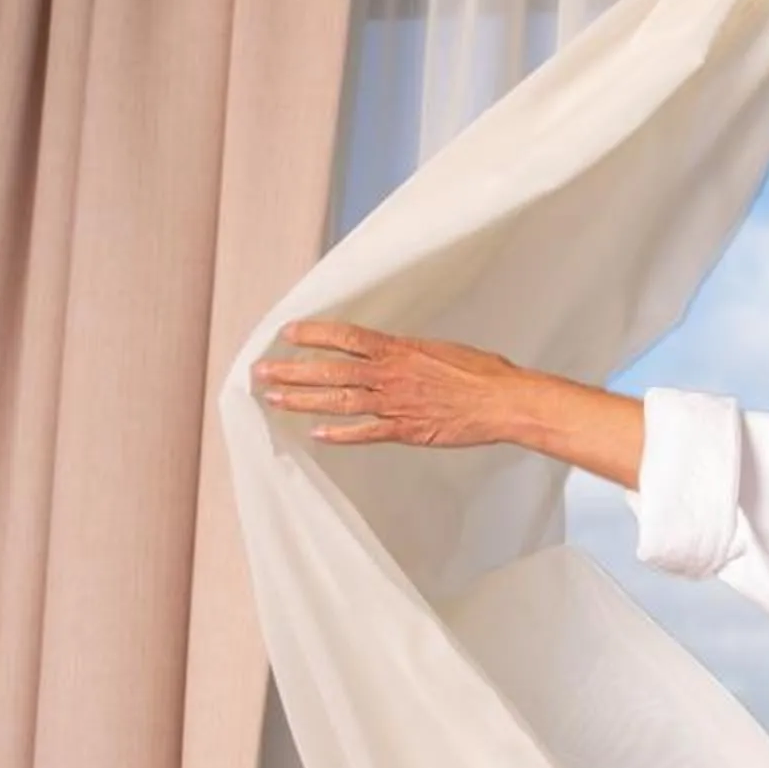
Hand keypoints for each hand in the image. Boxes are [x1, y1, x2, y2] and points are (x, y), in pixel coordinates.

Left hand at [252, 319, 643, 486]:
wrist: (507, 401)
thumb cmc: (484, 373)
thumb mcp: (443, 349)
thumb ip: (411, 353)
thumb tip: (395, 351)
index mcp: (400, 349)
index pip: (346, 337)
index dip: (313, 334)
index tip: (287, 333)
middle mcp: (391, 374)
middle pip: (331, 370)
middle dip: (292, 370)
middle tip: (261, 371)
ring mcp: (397, 404)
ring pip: (339, 400)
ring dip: (303, 400)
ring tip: (274, 398)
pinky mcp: (407, 430)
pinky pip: (366, 433)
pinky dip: (340, 434)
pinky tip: (316, 434)